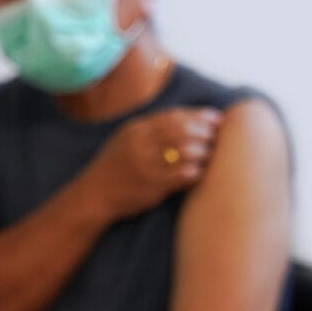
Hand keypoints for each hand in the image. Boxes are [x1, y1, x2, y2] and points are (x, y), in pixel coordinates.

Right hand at [82, 107, 222, 220]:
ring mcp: (146, 165)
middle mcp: (140, 144)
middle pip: (182, 131)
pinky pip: (182, 175)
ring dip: (203, 152)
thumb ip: (153, 129)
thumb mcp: (127, 139)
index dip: (199, 116)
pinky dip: (195, 172)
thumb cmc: (117, 166)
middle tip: (217, 138)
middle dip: (205, 132)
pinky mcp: (152, 185)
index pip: (173, 116)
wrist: (94, 194)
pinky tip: (199, 173)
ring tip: (210, 155)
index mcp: (135, 130)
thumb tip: (190, 120)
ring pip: (185, 151)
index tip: (216, 119)